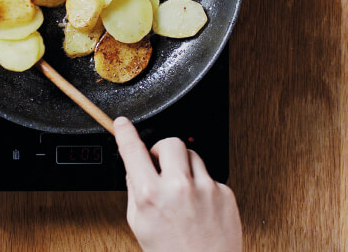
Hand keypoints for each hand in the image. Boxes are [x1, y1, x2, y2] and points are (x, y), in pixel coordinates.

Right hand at [114, 117, 241, 251]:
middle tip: (160, 163)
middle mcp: (178, 188)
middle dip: (162, 149)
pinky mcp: (224, 193)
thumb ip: (136, 191)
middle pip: (170, 142)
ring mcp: (204, 189)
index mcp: (151, 196)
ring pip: (192, 154)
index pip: (133, 151)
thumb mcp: (140, 225)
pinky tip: (198, 204)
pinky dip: (201, 184)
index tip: (122, 123)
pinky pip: (209, 175)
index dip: (125, 133)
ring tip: (182, 189)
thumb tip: (134, 168)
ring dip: (183, 166)